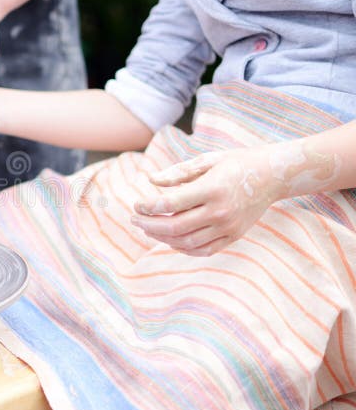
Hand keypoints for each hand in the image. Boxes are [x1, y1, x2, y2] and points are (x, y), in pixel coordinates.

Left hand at [130, 148, 282, 255]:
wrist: (273, 176)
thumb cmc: (236, 163)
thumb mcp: (207, 160)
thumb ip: (178, 172)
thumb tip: (151, 180)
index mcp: (212, 188)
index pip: (171, 203)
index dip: (148, 206)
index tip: (136, 205)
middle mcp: (220, 211)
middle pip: (175, 226)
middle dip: (149, 225)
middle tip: (134, 220)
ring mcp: (228, 227)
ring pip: (187, 241)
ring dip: (162, 238)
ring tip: (148, 229)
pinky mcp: (234, 236)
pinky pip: (203, 249)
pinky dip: (183, 248)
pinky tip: (169, 240)